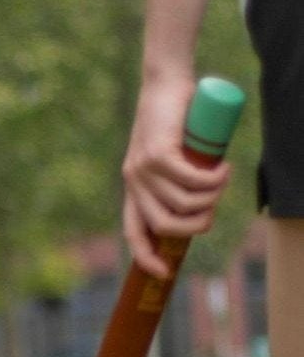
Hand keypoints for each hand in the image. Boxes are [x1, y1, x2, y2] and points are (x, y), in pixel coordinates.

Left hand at [122, 72, 231, 277]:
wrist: (164, 84)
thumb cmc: (172, 123)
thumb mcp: (170, 157)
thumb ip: (176, 180)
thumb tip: (198, 207)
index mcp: (133, 190)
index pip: (133, 233)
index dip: (146, 257)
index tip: (164, 272)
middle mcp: (134, 183)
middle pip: (165, 225)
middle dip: (196, 225)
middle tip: (213, 207)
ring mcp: (143, 169)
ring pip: (183, 203)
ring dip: (211, 197)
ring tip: (222, 178)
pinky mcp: (158, 154)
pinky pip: (190, 179)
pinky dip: (213, 180)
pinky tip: (223, 169)